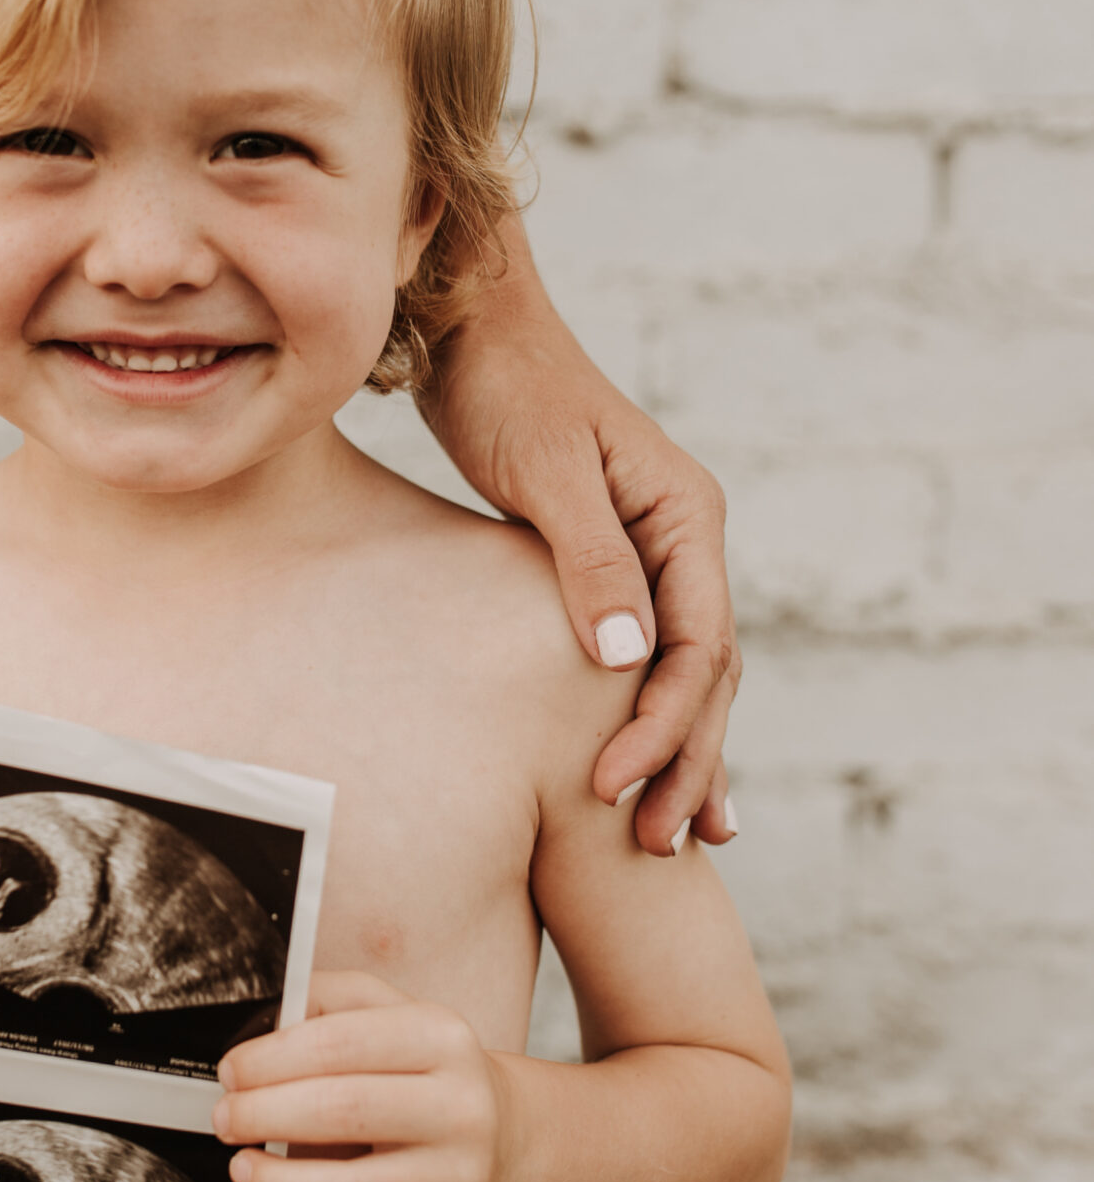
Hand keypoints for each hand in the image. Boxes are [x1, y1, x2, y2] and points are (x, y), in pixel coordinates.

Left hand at [212, 972, 504, 1181]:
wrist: (501, 1130)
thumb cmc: (423, 1068)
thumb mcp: (386, 1010)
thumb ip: (324, 999)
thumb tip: (258, 1019)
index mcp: (441, 1037)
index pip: (341, 1043)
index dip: (270, 1060)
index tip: (232, 1072)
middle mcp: (461, 1107)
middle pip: (345, 1112)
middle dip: (264, 1116)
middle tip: (226, 1118)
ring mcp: (460, 1177)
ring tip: (244, 1168)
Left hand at [423, 232, 738, 857]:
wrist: (475, 333)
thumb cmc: (507, 389)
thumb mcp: (547, 473)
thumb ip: (590, 563)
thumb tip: (628, 660)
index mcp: (687, 519)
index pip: (699, 649)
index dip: (664, 728)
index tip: (612, 789)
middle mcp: (686, 541)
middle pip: (706, 676)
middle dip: (686, 763)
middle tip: (660, 848)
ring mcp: (654, 555)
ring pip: (685, 676)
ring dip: (679, 755)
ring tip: (671, 839)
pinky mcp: (610, 567)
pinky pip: (646, 658)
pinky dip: (650, 718)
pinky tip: (641, 772)